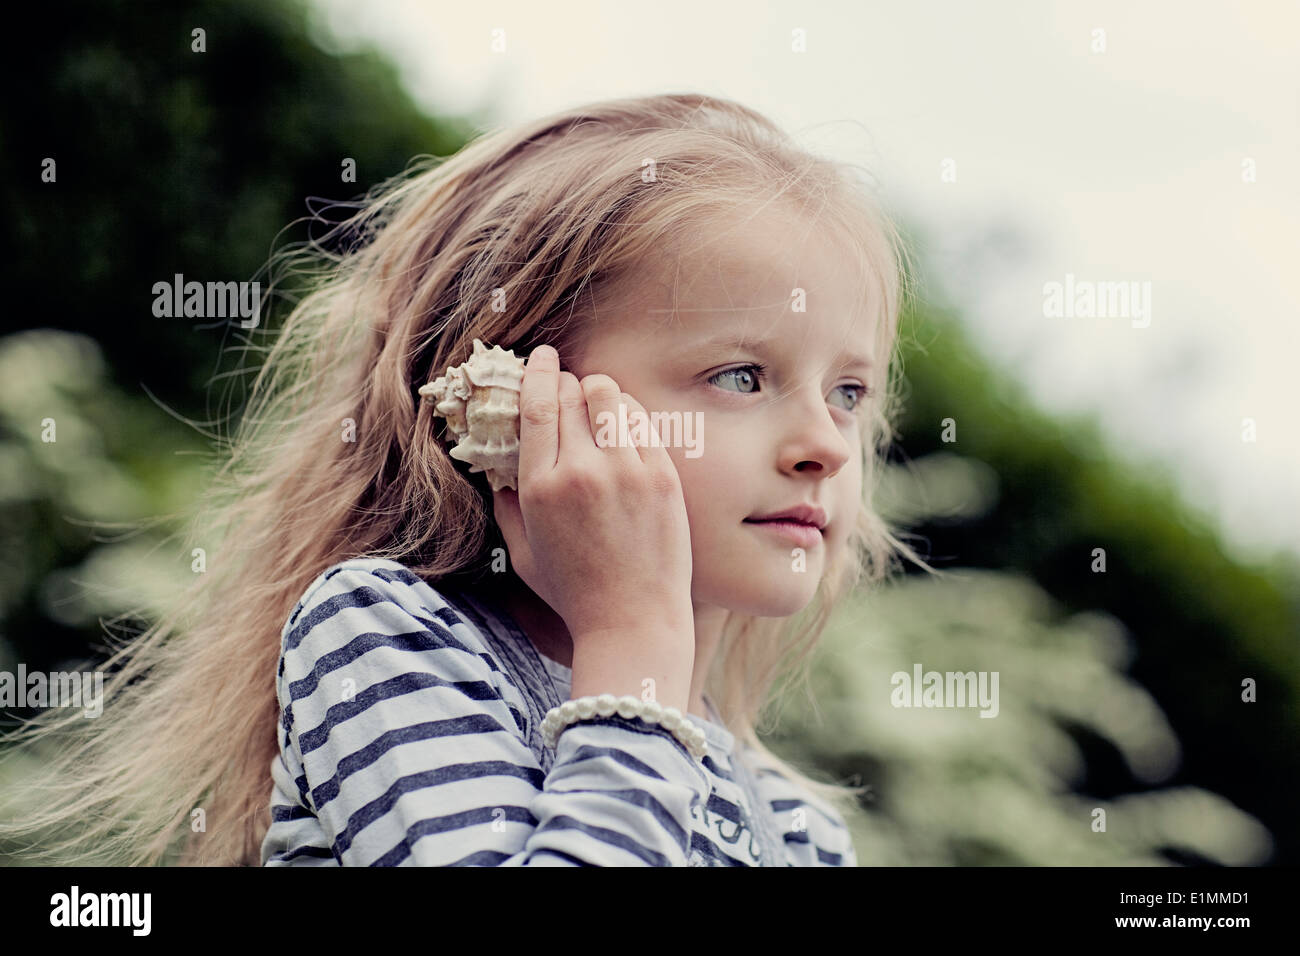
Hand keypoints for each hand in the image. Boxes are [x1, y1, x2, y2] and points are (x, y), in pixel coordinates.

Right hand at [489, 345, 694, 643]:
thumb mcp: (522, 553)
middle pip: (571, 394)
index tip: (541, 357)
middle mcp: (582, 472)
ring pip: (611, 395)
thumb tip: (498, 465)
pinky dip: (629, 415)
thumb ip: (506, 505)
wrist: (634, 621)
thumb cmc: (573, 593)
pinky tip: (625, 426)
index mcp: (541, 489)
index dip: (538, 372)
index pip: (536, 406)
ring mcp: (627, 472)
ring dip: (600, 391)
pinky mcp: (663, 476)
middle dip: (566, 382)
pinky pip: (643, 421)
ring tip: (598, 404)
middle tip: (567, 386)